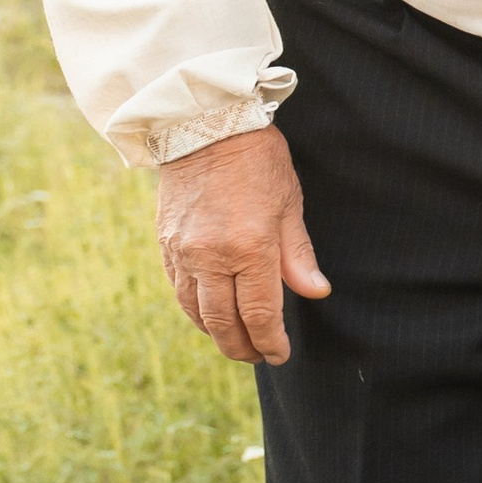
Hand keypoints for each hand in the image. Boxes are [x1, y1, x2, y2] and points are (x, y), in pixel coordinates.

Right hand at [155, 125, 329, 366]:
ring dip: (217, 335)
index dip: (270, 341)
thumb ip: (298, 255)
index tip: (280, 354)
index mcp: (248, 247)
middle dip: (243, 348)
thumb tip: (315, 292)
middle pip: (223, 323)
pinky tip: (210, 315)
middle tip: (258, 357)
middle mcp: (211, 256)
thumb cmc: (256, 159)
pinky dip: (195, 311)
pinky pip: (179, 291)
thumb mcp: (289, 204)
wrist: (204, 125)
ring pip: (196, 313)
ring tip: (237, 342)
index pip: (259, 314)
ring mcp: (183, 252)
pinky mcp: (165, 244)